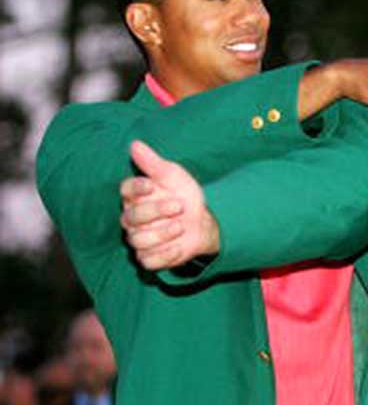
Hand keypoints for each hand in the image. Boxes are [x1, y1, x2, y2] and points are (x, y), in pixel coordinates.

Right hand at [120, 141, 219, 269]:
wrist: (203, 222)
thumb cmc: (184, 195)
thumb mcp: (173, 176)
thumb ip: (154, 164)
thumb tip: (135, 144)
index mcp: (135, 196)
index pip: (126, 190)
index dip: (136, 188)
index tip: (152, 185)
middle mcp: (132, 218)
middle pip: (131, 217)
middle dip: (156, 211)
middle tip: (179, 206)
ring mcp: (139, 238)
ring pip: (138, 240)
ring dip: (163, 234)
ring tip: (181, 227)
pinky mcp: (149, 257)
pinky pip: (148, 260)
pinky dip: (165, 255)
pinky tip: (179, 246)